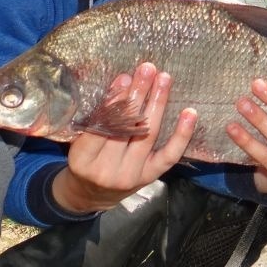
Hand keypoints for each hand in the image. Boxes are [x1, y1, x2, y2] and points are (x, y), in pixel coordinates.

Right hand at [51, 62, 196, 213]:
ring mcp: (131, 175)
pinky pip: (169, 155)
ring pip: (147, 135)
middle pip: (125, 128)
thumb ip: (93, 119)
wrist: (91, 196)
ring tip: (163, 79)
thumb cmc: (83, 161)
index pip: (100, 127)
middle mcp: (107, 170)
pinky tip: (189, 113)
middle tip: (147, 70)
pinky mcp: (150, 177)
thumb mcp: (77, 142)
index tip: (123, 78)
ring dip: (157, 103)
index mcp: (83, 160)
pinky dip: (181, 134)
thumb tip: (121, 81)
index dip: (113, 101)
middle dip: (138, 95)